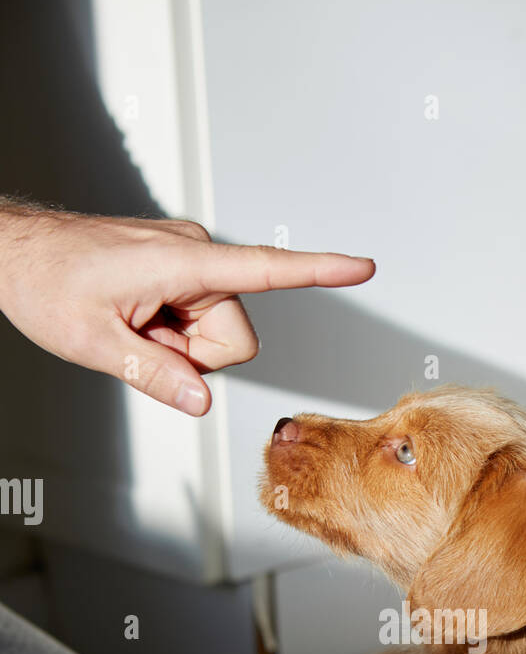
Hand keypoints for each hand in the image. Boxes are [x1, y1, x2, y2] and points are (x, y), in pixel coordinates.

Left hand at [0, 203, 374, 414]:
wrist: (12, 252)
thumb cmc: (45, 281)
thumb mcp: (95, 344)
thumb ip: (157, 376)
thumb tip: (202, 401)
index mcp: (181, 262)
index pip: (265, 268)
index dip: (318, 273)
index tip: (362, 267)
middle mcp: (194, 255)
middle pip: (235, 335)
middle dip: (197, 355)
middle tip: (144, 343)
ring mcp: (186, 262)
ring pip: (218, 334)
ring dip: (181, 347)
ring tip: (133, 329)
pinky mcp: (178, 270)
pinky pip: (197, 320)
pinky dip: (172, 334)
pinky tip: (136, 321)